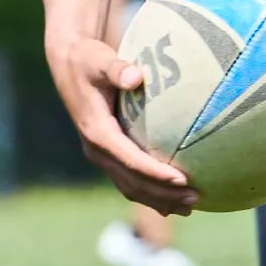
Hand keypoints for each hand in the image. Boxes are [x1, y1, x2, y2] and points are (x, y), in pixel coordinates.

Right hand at [43, 21, 195, 212]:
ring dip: (159, 199)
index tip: (182, 179)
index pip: (129, 160)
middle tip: (196, 198)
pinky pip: (129, 179)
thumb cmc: (89, 59)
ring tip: (191, 206)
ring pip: (131, 186)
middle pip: (132, 182)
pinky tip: (174, 199)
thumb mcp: (99, 60)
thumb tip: (135, 77)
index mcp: (96, 132)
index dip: (155, 173)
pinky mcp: (108, 153)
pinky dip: (151, 192)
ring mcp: (101, 155)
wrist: (68, 64)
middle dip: (163, 194)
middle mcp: (97, 150)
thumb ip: (117, 68)